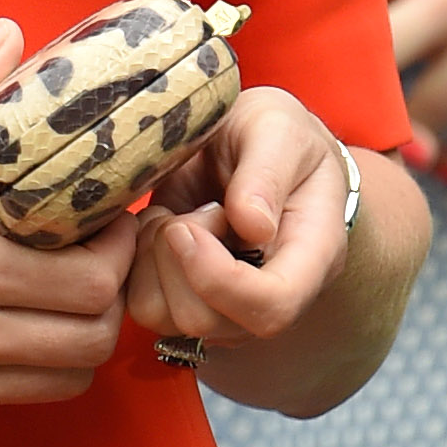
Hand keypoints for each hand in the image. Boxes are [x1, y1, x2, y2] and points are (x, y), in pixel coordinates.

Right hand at [0, 21, 133, 446]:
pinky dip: (1, 374)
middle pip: (90, 346)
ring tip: (46, 298)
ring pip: (52, 387)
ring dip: (64, 345)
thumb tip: (6, 35)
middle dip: (106, 303)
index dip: (118, 255)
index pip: (92, 286)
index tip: (111, 226)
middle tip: (90, 264)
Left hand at [125, 86, 371, 409]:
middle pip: (209, 321)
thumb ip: (268, 169)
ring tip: (173, 217)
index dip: (219, 279)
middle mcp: (272, 294)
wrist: (252, 144)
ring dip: (153, 261)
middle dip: (177, 259)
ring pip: (167, 319)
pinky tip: (157, 229)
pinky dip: (134, 265)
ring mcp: (227, 306)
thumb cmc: (272, 134)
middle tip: (188, 210)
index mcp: (312, 254)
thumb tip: (253, 226)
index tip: (186, 226)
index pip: (273, 306)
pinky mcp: (184, 301)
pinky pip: (142, 307)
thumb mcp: (277, 125)